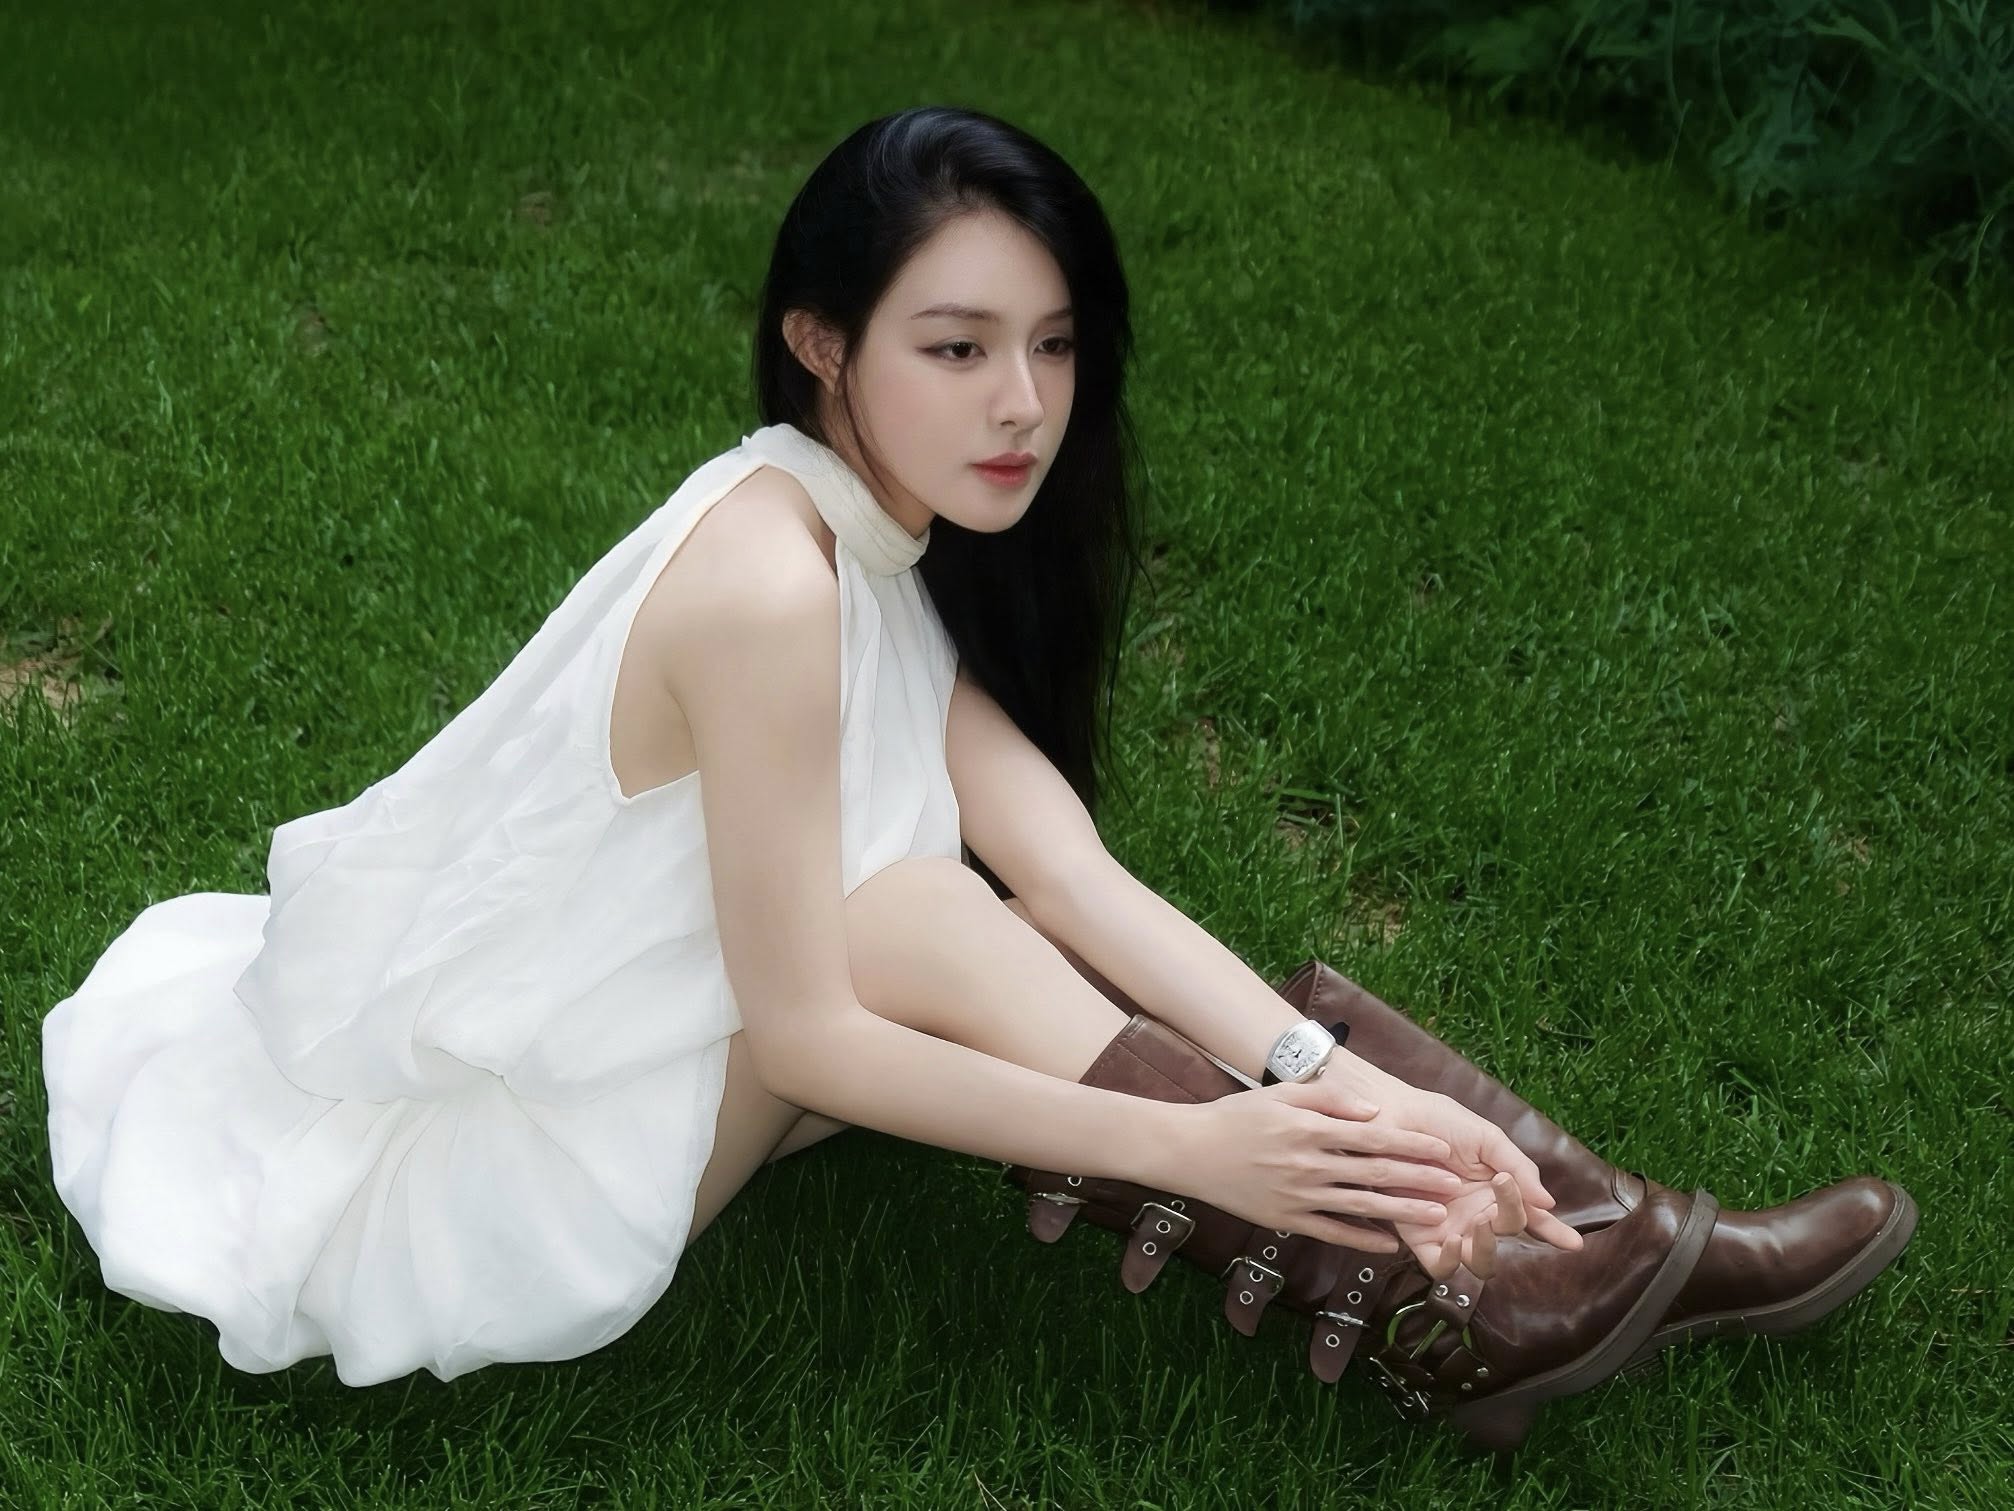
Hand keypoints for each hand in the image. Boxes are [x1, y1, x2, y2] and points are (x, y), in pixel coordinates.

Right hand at [1167, 1081, 1467, 1253]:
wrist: (1191, 1151)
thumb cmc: (1237, 1117)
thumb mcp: (1280, 1095)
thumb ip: (1328, 1100)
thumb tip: (1372, 1111)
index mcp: (1311, 1128)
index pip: (1373, 1135)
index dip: (1411, 1142)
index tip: (1443, 1147)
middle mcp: (1309, 1163)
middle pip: (1375, 1171)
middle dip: (1419, 1177)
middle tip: (1455, 1183)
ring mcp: (1299, 1194)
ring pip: (1361, 1204)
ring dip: (1402, 1211)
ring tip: (1436, 1216)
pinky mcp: (1287, 1218)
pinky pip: (1333, 1232)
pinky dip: (1363, 1239)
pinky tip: (1390, 1245)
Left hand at [1347, 1074, 1584, 1259]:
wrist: (1389, 1116)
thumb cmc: (1436, 1121)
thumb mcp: (1486, 1138)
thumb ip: (1518, 1167)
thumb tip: (1548, 1201)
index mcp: (1494, 1191)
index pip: (1529, 1216)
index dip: (1552, 1231)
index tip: (1573, 1242)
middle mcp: (1475, 1214)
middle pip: (1507, 1240)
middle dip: (1514, 1222)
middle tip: (1504, 1195)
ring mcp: (1448, 1228)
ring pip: (1478, 1261)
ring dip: (1486, 1248)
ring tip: (1480, 1222)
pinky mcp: (1418, 1237)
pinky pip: (1440, 1266)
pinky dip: (1450, 1262)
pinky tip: (1452, 1240)